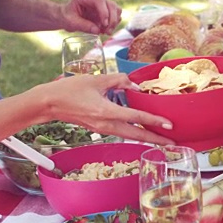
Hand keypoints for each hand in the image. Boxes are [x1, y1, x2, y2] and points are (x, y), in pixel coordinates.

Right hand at [36, 74, 175, 145]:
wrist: (49, 103)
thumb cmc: (70, 89)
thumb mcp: (96, 79)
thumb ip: (118, 80)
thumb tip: (135, 83)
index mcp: (106, 111)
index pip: (135, 117)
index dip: (154, 121)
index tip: (169, 125)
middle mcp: (106, 124)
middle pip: (136, 135)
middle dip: (156, 140)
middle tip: (174, 143)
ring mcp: (102, 129)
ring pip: (129, 136)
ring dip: (146, 138)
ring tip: (162, 140)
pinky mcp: (99, 128)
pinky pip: (121, 133)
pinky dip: (134, 134)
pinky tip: (142, 131)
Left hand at [62, 0, 121, 34]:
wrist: (67, 16)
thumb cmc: (67, 17)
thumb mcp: (71, 22)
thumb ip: (83, 25)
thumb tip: (97, 30)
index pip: (99, 0)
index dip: (104, 12)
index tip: (104, 24)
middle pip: (111, 4)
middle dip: (111, 20)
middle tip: (107, 32)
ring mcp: (102, 2)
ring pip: (116, 9)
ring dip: (114, 22)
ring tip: (106, 32)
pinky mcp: (107, 9)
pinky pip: (116, 15)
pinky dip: (114, 23)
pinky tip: (106, 30)